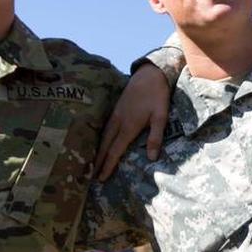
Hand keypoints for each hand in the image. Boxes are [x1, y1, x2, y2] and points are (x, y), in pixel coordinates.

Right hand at [94, 63, 169, 179]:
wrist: (149, 74)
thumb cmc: (157, 96)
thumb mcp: (161, 116)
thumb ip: (155, 137)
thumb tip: (151, 158)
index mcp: (128, 126)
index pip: (115, 150)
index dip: (108, 165)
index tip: (101, 178)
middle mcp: (118, 122)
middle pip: (105, 145)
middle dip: (98, 161)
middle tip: (91, 176)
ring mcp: (115, 114)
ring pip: (103, 136)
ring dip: (97, 150)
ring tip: (93, 163)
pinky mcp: (116, 108)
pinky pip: (105, 127)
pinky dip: (101, 139)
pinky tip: (101, 142)